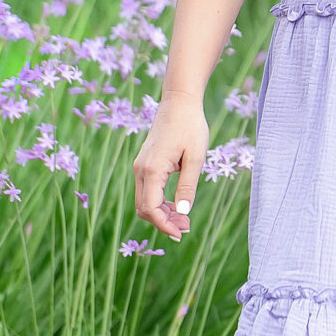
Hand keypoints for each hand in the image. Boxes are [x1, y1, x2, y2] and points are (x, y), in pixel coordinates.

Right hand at [133, 92, 208, 240]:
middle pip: (144, 208)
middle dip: (163, 221)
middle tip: (186, 227)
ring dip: (161, 213)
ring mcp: (140, 166)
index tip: (180, 233)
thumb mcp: (196, 157)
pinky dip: (159, 201)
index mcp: (152, 169)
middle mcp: (140, 169)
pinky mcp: (144, 163)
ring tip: (184, 219)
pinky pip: (146, 190)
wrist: (179, 102)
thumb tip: (183, 212)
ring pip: (144, 200)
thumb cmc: (190, 126)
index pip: (150, 208)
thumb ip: (188, 186)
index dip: (164, 224)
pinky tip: (177, 204)